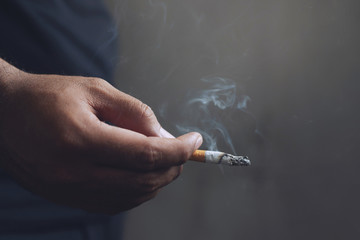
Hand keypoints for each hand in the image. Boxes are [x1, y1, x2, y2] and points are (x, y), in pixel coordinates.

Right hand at [0, 60, 201, 213]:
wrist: (4, 115)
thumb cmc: (48, 95)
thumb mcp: (95, 90)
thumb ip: (135, 112)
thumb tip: (165, 135)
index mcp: (81, 139)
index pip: (147, 155)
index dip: (179, 150)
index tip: (195, 140)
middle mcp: (74, 172)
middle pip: (143, 180)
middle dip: (173, 166)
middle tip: (183, 150)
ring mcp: (69, 190)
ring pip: (132, 196)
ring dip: (157, 180)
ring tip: (166, 159)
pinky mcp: (67, 198)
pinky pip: (114, 203)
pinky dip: (137, 191)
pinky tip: (143, 174)